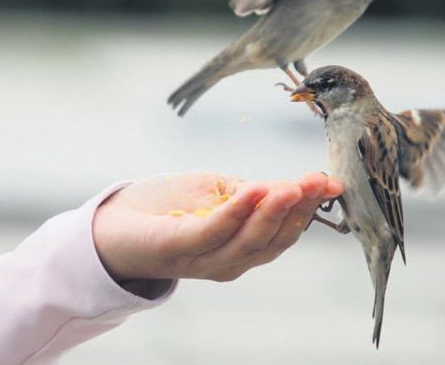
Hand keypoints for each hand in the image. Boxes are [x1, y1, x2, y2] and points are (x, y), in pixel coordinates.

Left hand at [92, 172, 341, 281]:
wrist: (115, 223)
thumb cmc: (170, 208)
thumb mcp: (222, 193)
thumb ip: (259, 192)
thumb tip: (307, 182)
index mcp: (243, 250)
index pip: (284, 233)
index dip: (309, 209)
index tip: (329, 182)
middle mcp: (229, 262)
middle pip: (273, 241)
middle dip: (298, 209)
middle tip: (316, 181)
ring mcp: (205, 259)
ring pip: (249, 242)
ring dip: (273, 213)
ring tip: (291, 187)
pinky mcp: (180, 248)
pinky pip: (213, 232)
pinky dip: (236, 212)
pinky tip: (252, 189)